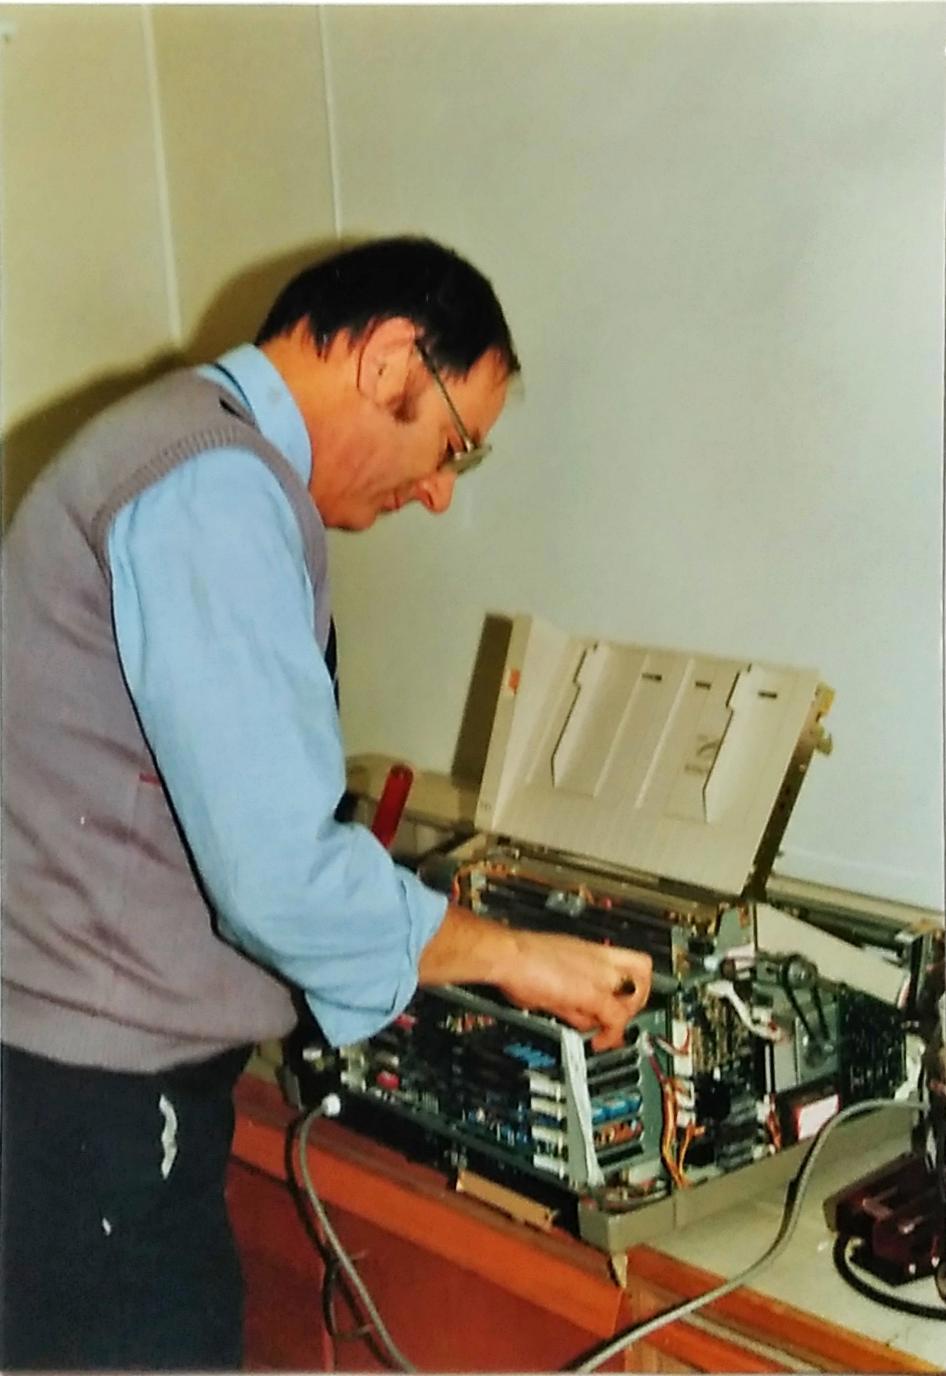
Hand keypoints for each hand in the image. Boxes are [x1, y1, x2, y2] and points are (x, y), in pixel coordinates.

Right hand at [418, 907, 651, 1050]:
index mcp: (590, 950)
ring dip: (623, 1018)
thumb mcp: (550, 971)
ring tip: (605, 1033)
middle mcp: (600, 959)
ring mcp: (598, 975)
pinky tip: (599, 1043)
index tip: (624, 999)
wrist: (508, 954)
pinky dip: (612, 1034)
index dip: (633, 982)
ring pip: (634, 996)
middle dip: (634, 999)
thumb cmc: (517, 958)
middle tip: (621, 1018)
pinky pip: (616, 1018)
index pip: (630, 960)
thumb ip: (569, 992)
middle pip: (643, 974)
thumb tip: (574, 1012)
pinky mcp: (592, 994)